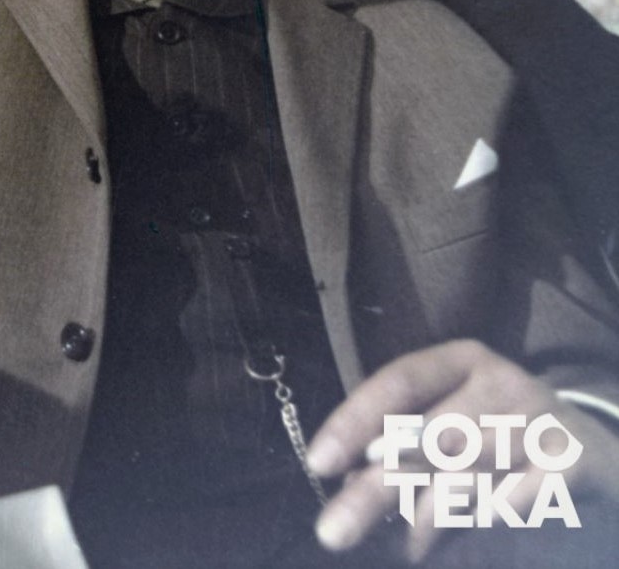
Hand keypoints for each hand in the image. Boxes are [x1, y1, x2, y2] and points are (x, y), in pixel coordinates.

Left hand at [305, 339, 618, 560]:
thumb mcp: (457, 417)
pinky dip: (476, 528)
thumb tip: (343, 482)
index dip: (355, 420)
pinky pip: (507, 507)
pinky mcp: (573, 464)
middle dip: (374, 490)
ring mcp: (541, 421)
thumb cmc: (503, 432)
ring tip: (404, 549)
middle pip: (424, 438)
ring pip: (462, 479)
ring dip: (423, 522)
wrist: (597, 451)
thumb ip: (404, 439)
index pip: (399, 382)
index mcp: (463, 360)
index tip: (319, 463)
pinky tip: (456, 543)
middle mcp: (503, 382)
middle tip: (332, 531)